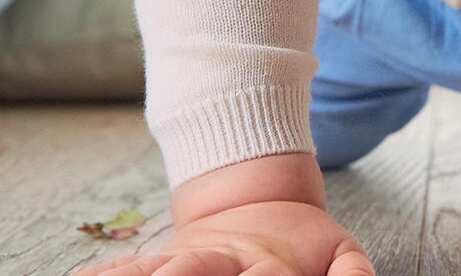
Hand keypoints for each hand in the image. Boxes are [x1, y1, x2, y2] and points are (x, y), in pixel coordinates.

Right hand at [72, 199, 373, 275]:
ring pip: (155, 267)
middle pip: (197, 271)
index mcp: (272, 264)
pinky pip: (129, 265)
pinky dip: (104, 273)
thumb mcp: (338, 252)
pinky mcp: (163, 258)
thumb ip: (350, 271)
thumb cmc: (301, 247)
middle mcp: (225, 260)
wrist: (261, 197)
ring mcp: (190, 257)